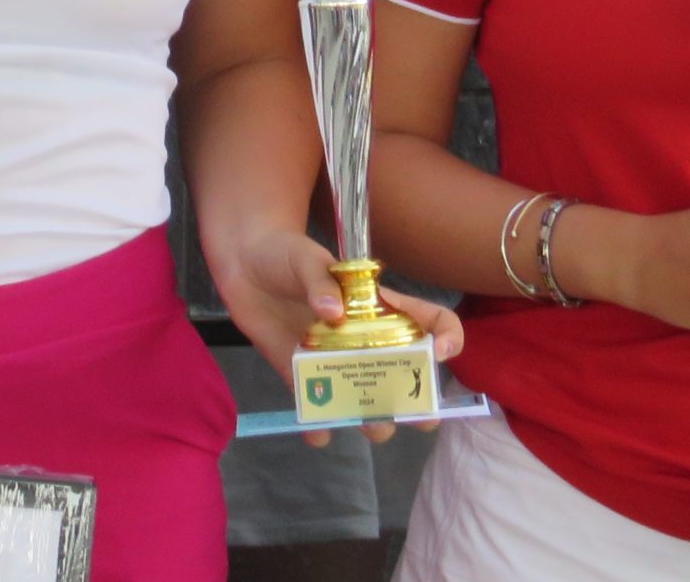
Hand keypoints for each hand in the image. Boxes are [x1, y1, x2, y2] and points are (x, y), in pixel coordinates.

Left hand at [211, 226, 462, 446]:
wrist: (243, 262)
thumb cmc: (284, 254)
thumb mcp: (306, 257)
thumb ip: (319, 279)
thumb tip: (331, 310)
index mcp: (379, 308)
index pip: (430, 323)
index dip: (446, 337)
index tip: (440, 353)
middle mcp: (363, 340)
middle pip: (402, 375)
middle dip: (415, 402)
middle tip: (420, 419)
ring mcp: (333, 359)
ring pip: (362, 397)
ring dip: (372, 418)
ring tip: (371, 426)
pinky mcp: (299, 372)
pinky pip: (314, 404)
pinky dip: (317, 424)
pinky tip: (318, 435)